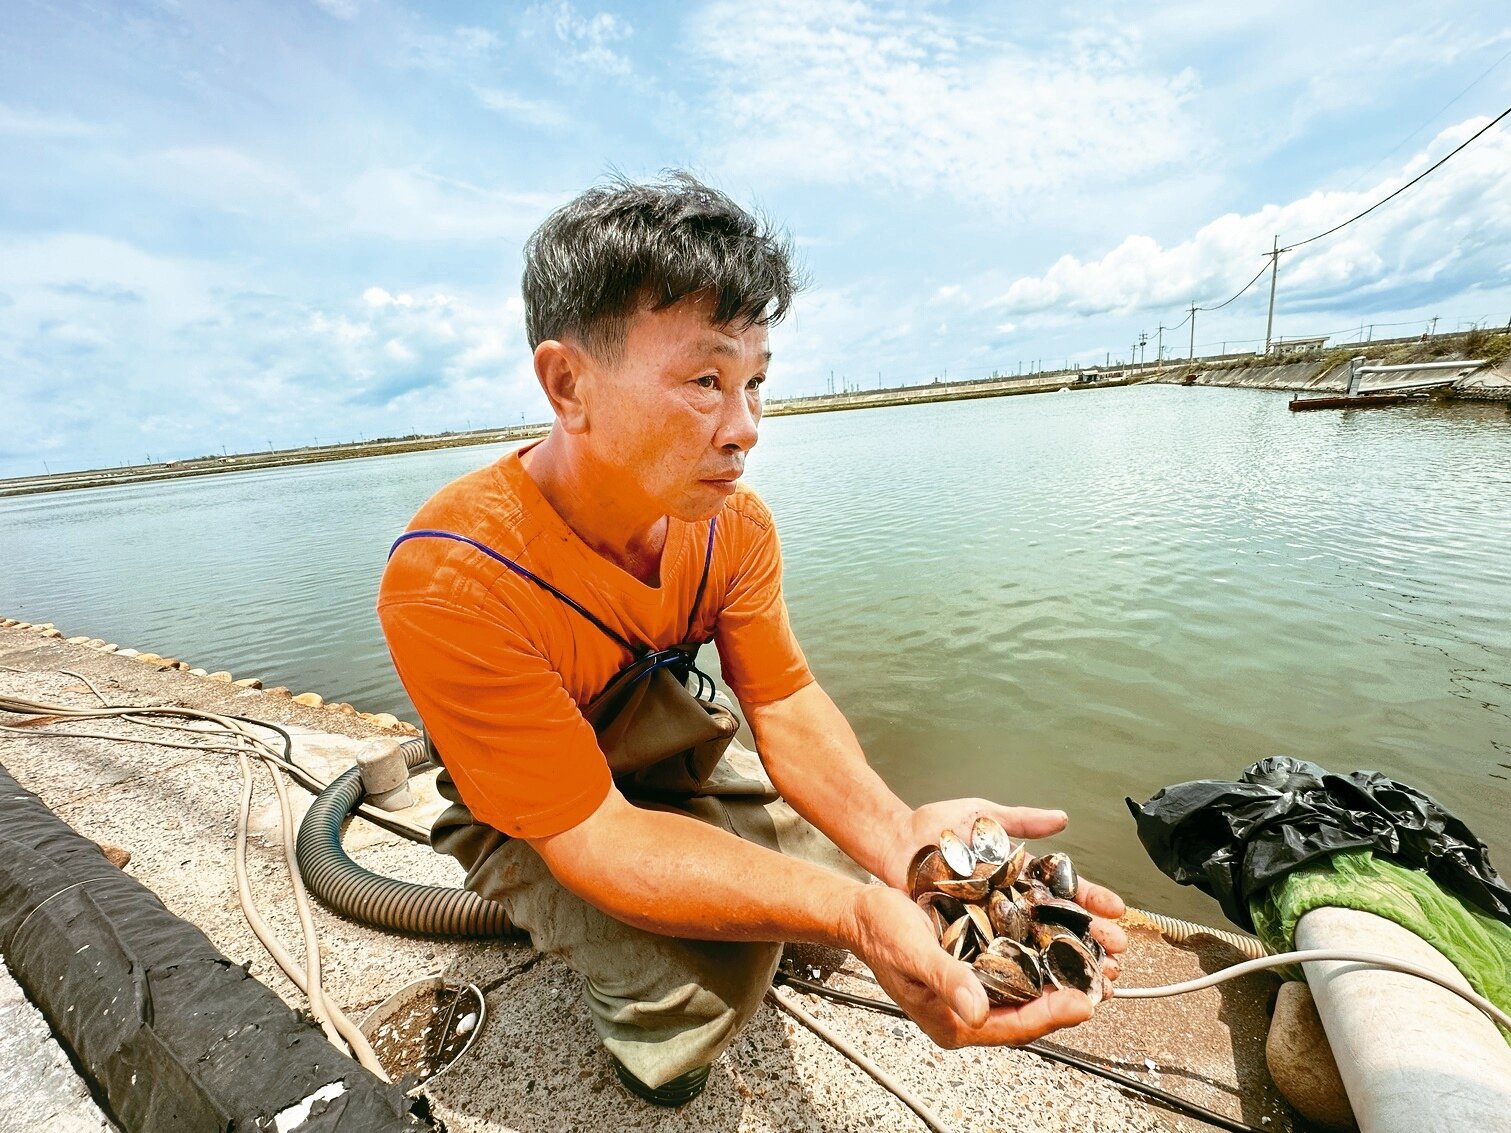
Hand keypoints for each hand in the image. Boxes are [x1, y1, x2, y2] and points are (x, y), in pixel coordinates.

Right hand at [841, 885, 1097, 1047]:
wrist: (862, 909)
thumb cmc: (879, 933)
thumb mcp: (912, 954)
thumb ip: (946, 981)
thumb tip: (978, 1011)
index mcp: (952, 1021)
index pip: (1014, 1027)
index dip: (1051, 1016)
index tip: (1083, 1003)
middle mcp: (969, 1008)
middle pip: (1029, 1012)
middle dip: (1067, 997)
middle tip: (1104, 982)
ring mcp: (975, 985)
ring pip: (1029, 988)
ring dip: (1061, 974)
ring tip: (1095, 962)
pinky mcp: (979, 961)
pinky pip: (1018, 964)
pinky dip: (1043, 953)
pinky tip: (1064, 938)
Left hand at [881, 797, 1128, 978]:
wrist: (893, 841)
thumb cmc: (936, 827)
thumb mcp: (983, 815)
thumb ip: (1021, 819)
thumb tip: (1061, 818)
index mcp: (1020, 875)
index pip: (1065, 891)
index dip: (1092, 902)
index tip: (1117, 910)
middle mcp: (1011, 903)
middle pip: (1061, 927)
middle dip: (1093, 943)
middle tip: (1120, 956)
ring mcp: (991, 924)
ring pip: (1039, 951)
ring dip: (1071, 968)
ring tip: (1100, 981)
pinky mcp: (968, 940)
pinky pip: (1001, 962)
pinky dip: (1027, 978)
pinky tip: (1051, 991)